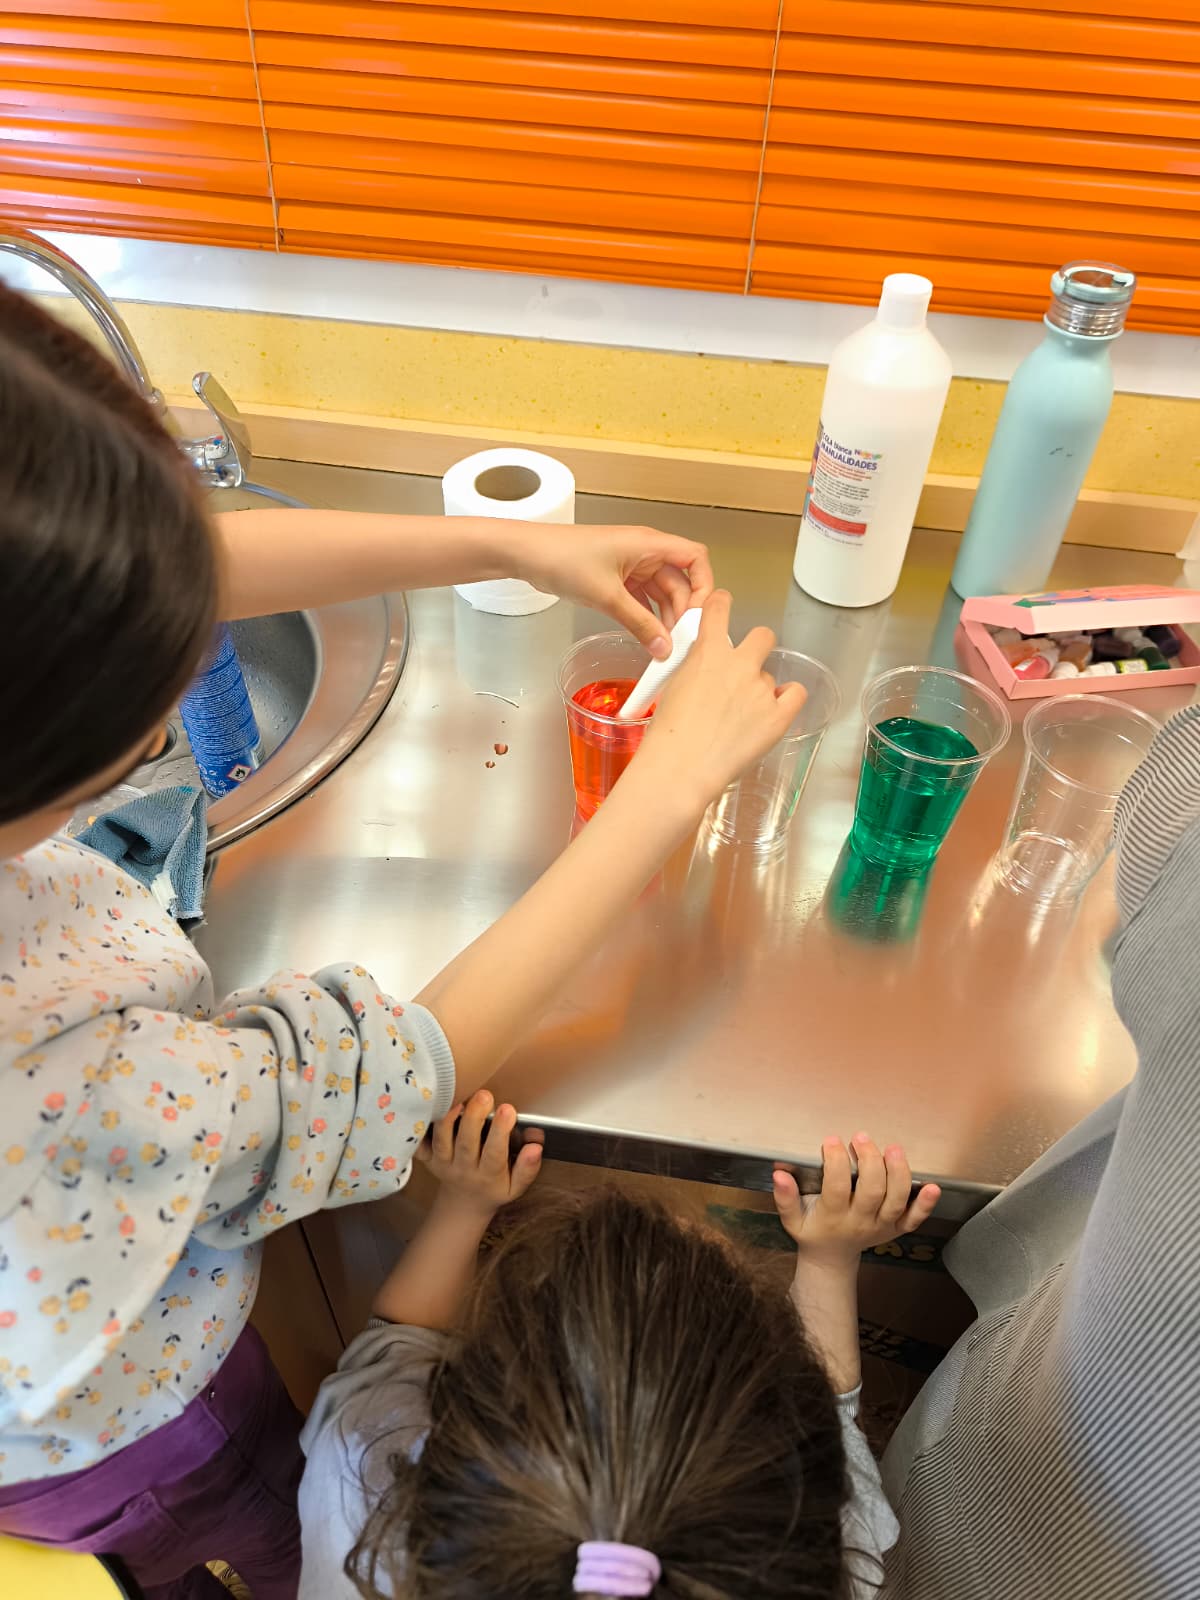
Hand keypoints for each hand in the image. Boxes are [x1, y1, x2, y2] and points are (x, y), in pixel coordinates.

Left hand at [416, 1090, 542, 1223]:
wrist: (464, 1204)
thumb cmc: (494, 1188)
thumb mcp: (516, 1187)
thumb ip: (527, 1168)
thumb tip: (535, 1147)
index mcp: (488, 1175)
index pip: (495, 1153)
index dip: (501, 1131)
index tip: (508, 1109)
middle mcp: (463, 1169)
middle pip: (466, 1143)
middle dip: (474, 1117)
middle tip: (484, 1095)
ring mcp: (443, 1163)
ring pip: (442, 1139)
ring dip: (448, 1117)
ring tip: (459, 1097)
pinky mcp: (428, 1158)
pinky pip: (420, 1143)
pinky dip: (420, 1127)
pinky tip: (429, 1108)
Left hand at [511, 523, 713, 657]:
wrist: (527, 554)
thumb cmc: (563, 559)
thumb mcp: (607, 596)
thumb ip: (640, 624)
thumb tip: (665, 647)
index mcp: (649, 544)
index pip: (695, 559)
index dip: (702, 586)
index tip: (698, 617)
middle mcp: (644, 552)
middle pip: (679, 582)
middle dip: (681, 612)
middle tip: (679, 643)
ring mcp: (630, 565)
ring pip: (660, 594)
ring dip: (664, 618)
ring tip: (664, 646)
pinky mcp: (616, 578)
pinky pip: (641, 599)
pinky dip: (646, 617)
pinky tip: (647, 638)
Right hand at [626, 590, 807, 814]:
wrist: (681, 766)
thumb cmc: (668, 735)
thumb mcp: (671, 687)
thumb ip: (694, 669)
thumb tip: (705, 669)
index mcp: (707, 653)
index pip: (718, 607)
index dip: (722, 604)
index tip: (723, 605)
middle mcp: (739, 665)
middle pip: (762, 636)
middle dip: (756, 646)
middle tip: (745, 666)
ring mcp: (761, 690)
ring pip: (770, 677)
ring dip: (761, 689)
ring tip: (743, 716)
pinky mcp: (778, 716)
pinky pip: (796, 694)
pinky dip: (788, 699)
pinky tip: (774, 710)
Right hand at [773, 1133, 939, 1269]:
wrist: (831, 1260)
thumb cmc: (812, 1232)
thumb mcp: (791, 1220)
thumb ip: (785, 1198)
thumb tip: (779, 1174)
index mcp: (833, 1217)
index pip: (837, 1188)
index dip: (835, 1162)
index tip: (831, 1140)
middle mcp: (860, 1222)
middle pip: (872, 1191)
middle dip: (870, 1161)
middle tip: (861, 1137)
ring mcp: (882, 1226)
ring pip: (896, 1201)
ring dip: (899, 1174)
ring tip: (893, 1148)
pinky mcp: (897, 1229)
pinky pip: (915, 1219)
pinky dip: (925, 1205)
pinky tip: (933, 1187)